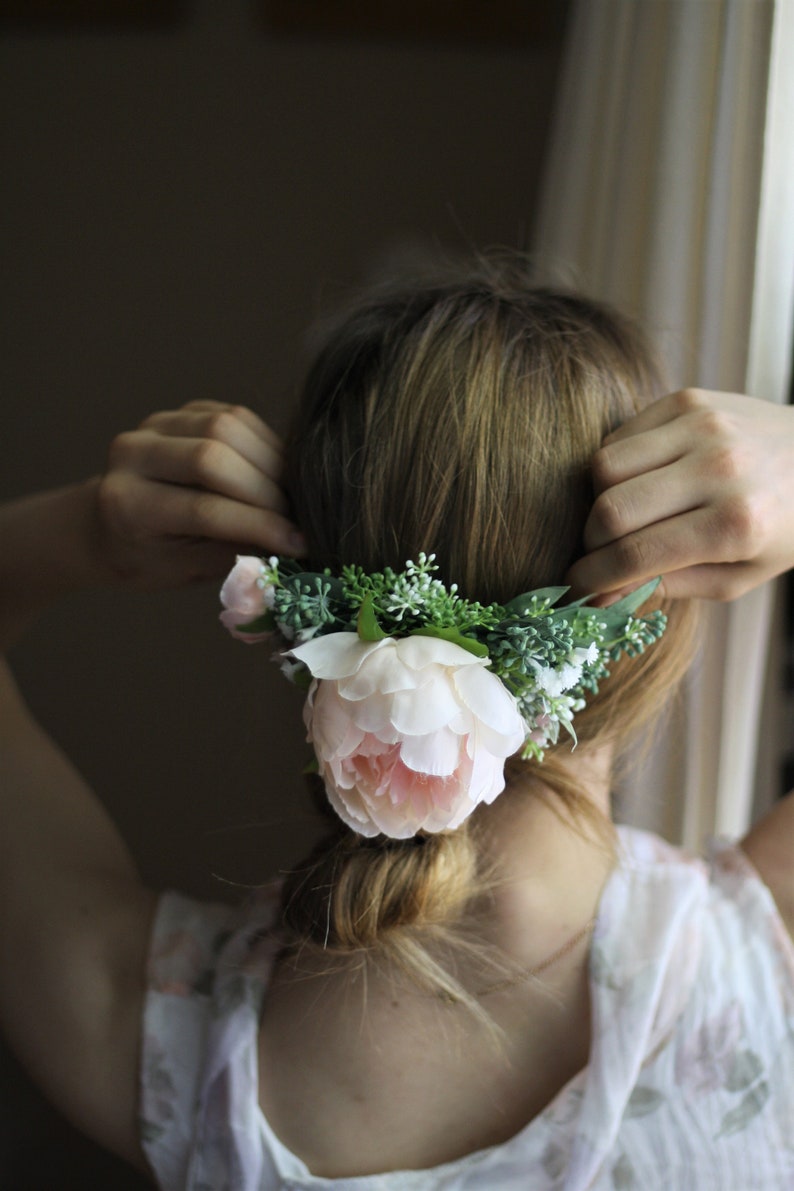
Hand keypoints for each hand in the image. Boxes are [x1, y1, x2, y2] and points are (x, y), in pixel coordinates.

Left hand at [96, 400, 305, 589]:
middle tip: (296, 518)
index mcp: (128, 504)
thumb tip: (294, 542)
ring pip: (228, 426)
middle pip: (214, 455)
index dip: (258, 525)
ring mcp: (155, 424)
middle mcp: (133, 455)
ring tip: (289, 496)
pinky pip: (235, 416)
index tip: (298, 543)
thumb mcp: (183, 571)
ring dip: (271, 463)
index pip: (204, 509)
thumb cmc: (147, 558)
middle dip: (266, 490)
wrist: (103, 525)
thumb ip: (232, 553)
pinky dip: (264, 444)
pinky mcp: (181, 411)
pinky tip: (275, 474)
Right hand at [567, 389, 793, 600]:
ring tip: (621, 517)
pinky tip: (639, 483)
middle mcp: (718, 468)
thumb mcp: (738, 575)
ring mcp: (702, 426)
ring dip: (599, 500)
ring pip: (604, 467)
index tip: (576, 588)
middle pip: (610, 510)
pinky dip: (615, 467)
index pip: (636, 555)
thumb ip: (669, 586)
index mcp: (735, 524)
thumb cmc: (782, 528)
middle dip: (592, 542)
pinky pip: (619, 436)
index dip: (594, 577)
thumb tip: (601, 596)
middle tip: (600, 555)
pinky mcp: (687, 400)